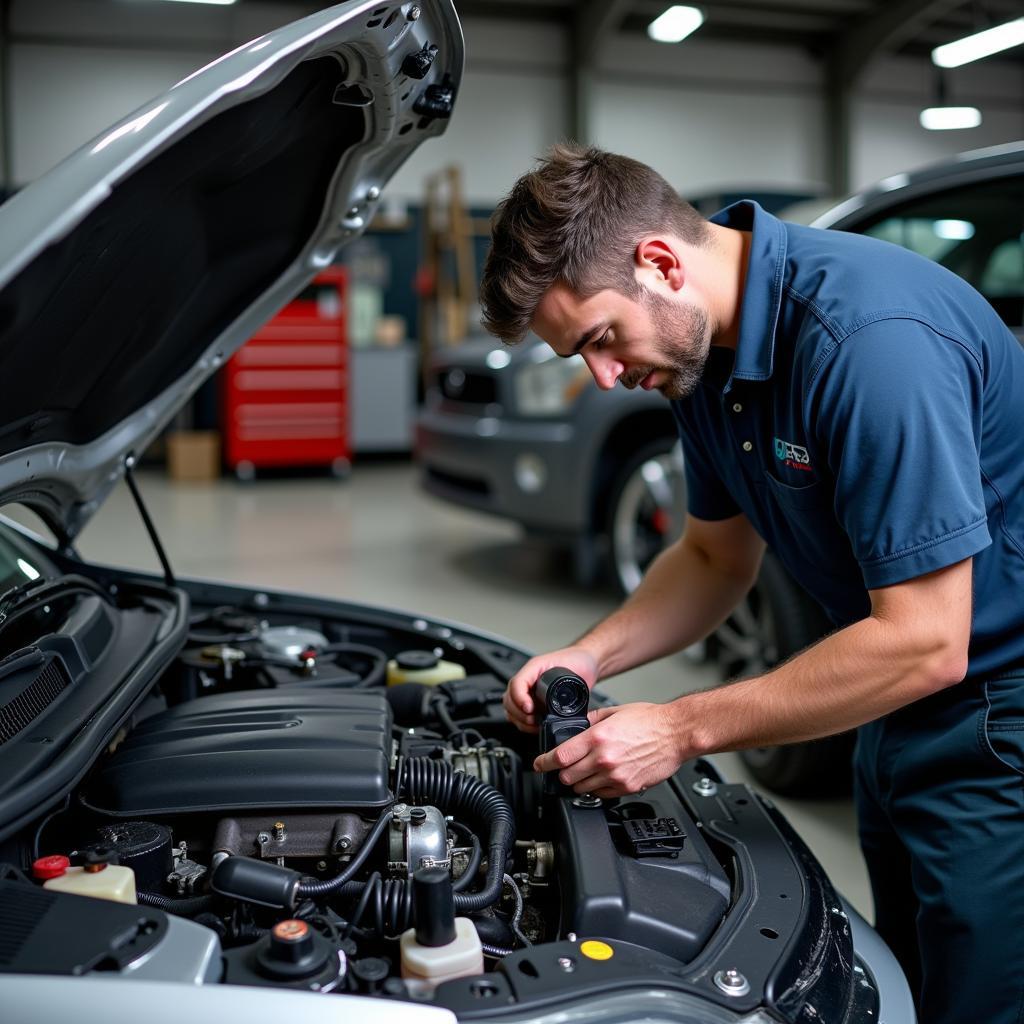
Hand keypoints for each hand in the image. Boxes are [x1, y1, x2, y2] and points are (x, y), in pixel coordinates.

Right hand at [504, 646, 598, 732]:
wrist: (585, 662)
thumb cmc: (579, 661)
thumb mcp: (574, 672)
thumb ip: (569, 691)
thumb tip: (563, 712)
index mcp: (535, 667)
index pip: (517, 683)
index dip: (519, 699)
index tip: (529, 709)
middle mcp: (529, 679)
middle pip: (509, 698)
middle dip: (519, 713)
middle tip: (533, 720)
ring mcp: (529, 690)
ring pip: (510, 708)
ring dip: (520, 720)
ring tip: (535, 724)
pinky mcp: (533, 700)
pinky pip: (518, 713)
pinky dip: (524, 723)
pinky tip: (536, 725)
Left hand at [532, 702, 684, 796]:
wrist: (676, 734)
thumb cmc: (650, 721)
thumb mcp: (614, 711)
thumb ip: (591, 720)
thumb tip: (576, 726)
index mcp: (597, 738)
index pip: (560, 757)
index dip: (544, 762)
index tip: (539, 764)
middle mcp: (604, 759)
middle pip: (567, 776)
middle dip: (561, 773)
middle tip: (563, 768)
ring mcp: (615, 776)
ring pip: (582, 789)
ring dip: (578, 782)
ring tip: (584, 772)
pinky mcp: (627, 787)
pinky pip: (601, 795)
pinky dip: (597, 789)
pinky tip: (601, 778)